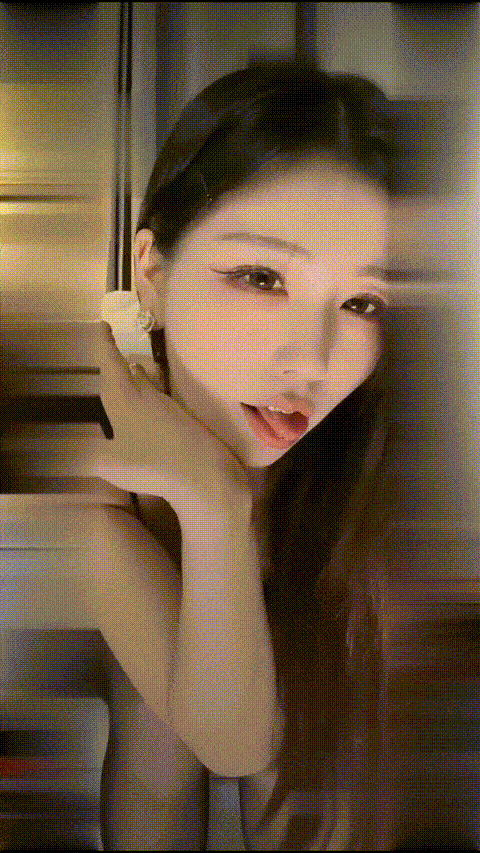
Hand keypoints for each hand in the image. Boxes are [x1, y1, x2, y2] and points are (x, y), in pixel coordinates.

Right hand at [95, 323, 251, 527]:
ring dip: (137, 384)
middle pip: (132, 372)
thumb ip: (86, 453)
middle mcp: (147, 395)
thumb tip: (73, 449)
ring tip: (127, 388)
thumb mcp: (106, 463)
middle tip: (109, 363)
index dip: (103, 343)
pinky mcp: (184, 422)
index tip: (102, 324)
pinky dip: (150, 407)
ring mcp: (169, 407)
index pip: (110, 362)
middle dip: (120, 366)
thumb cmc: (150, 463)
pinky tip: (148, 423)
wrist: (203, 473)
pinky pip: (161, 406)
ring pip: (149, 387)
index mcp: (124, 397)